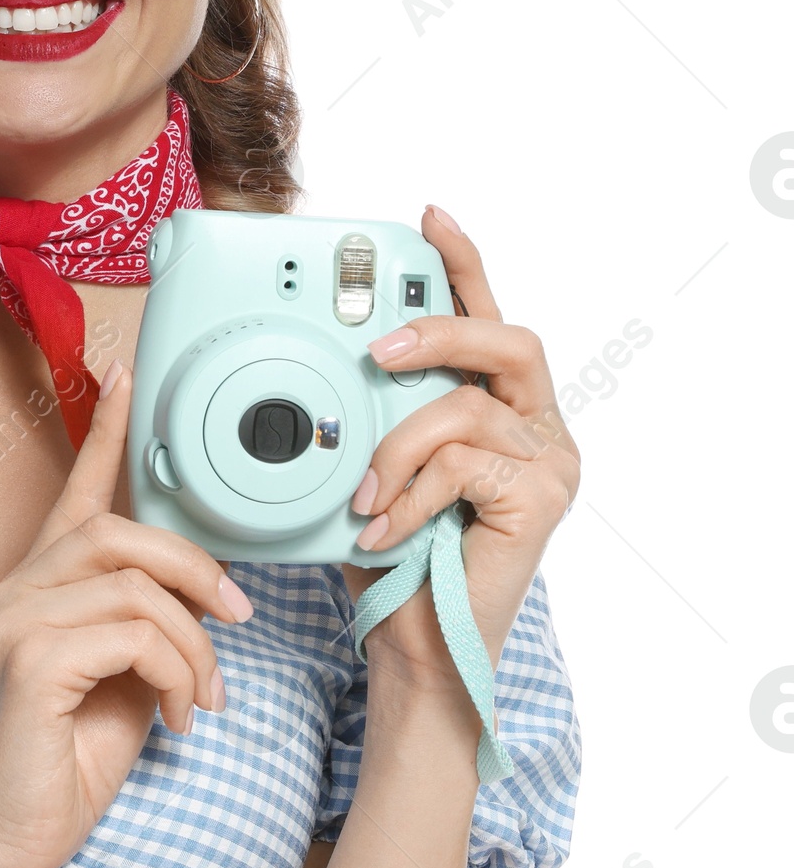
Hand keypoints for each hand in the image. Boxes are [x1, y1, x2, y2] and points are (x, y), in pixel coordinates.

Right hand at [0, 359, 252, 867]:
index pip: (73, 495)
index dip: (103, 432)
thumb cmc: (62, 767)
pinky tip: (178, 716)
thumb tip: (205, 599)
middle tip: (236, 618)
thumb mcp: (124, 682)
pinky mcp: (27, 661)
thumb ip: (149, 628)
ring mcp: (10, 623)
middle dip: (194, 569)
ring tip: (202, 697)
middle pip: (119, 532)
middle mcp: (10, 593)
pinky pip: (133, 634)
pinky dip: (177, 671)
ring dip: (194, 643)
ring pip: (135, 587)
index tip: (125, 373)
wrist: (4, 844)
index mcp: (31, 590)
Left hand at [340, 206, 579, 677]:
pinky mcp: (542, 501)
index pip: (488, 319)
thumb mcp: (370, 469)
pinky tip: (384, 530)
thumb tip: (317, 370)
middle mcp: (537, 429)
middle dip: (439, 331)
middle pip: (506, 341)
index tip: (427, 217)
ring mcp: (549, 464)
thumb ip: (370, 417)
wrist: (417, 650)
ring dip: (398, 445)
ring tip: (364, 494)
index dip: (463, 265)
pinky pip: (463, 465)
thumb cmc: (393, 561)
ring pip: (467, 409)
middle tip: (379, 349)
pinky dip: (411, 495)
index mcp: (500, 410)